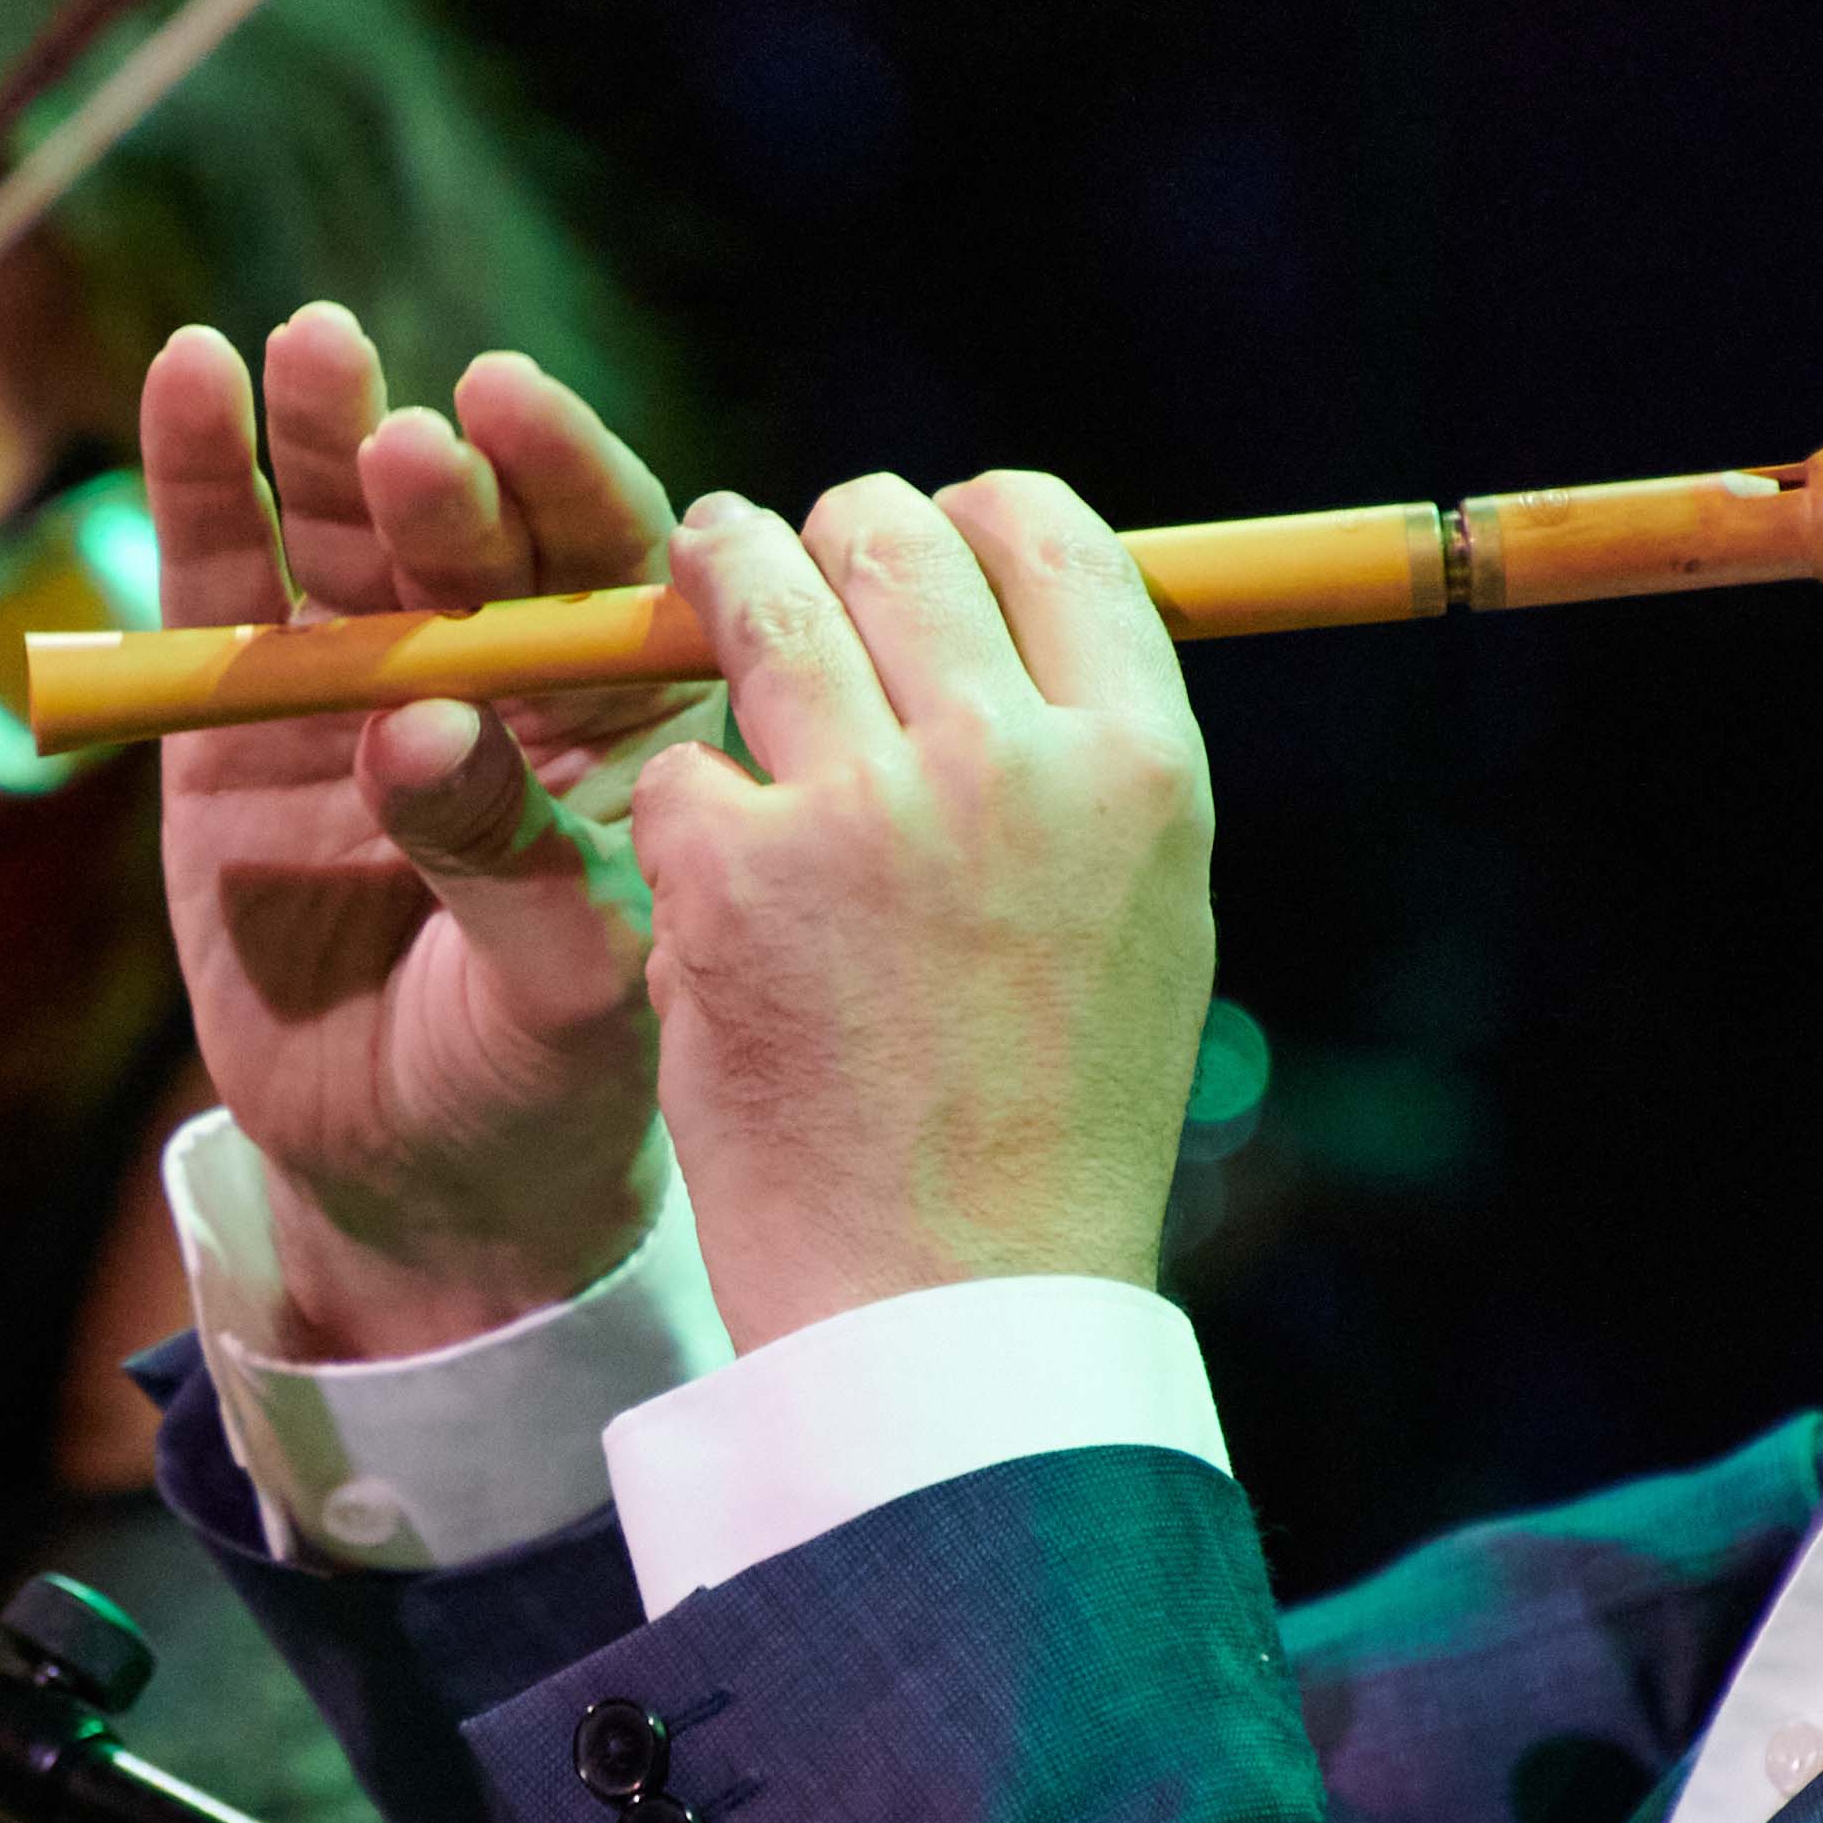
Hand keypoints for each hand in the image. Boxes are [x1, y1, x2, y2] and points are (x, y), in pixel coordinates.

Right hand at [142, 305, 698, 1355]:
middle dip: (440, 477)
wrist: (418, 1182)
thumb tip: (416, 729)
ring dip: (322, 434)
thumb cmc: (543, 1082)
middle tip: (409, 442)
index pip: (608, 562)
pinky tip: (190, 376)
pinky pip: (222, 585)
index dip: (562, 479)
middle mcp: (500, 666)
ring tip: (311, 352)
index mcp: (625, 709)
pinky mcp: (235, 719)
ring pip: (344, 530)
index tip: (512, 410)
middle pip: (472, 533)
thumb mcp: (558, 989)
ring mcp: (361, 681)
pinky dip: (199, 479)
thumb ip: (504, 857)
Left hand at [634, 475, 1218, 1351]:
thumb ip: (1089, 763)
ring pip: (757, 599)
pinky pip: (677, 767)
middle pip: (892, 538)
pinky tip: (707, 880)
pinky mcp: (730, 875)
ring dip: (717, 583)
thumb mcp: (1145, 923)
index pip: (1053, 532)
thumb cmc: (1053, 1132)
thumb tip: (1017, 615)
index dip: (969, 515)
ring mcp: (865, 809)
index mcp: (1140, 764)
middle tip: (778, 564)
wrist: (956, 1307)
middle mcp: (1012, 760)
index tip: (926, 537)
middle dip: (826, 538)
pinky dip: (684, 813)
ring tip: (694, 594)